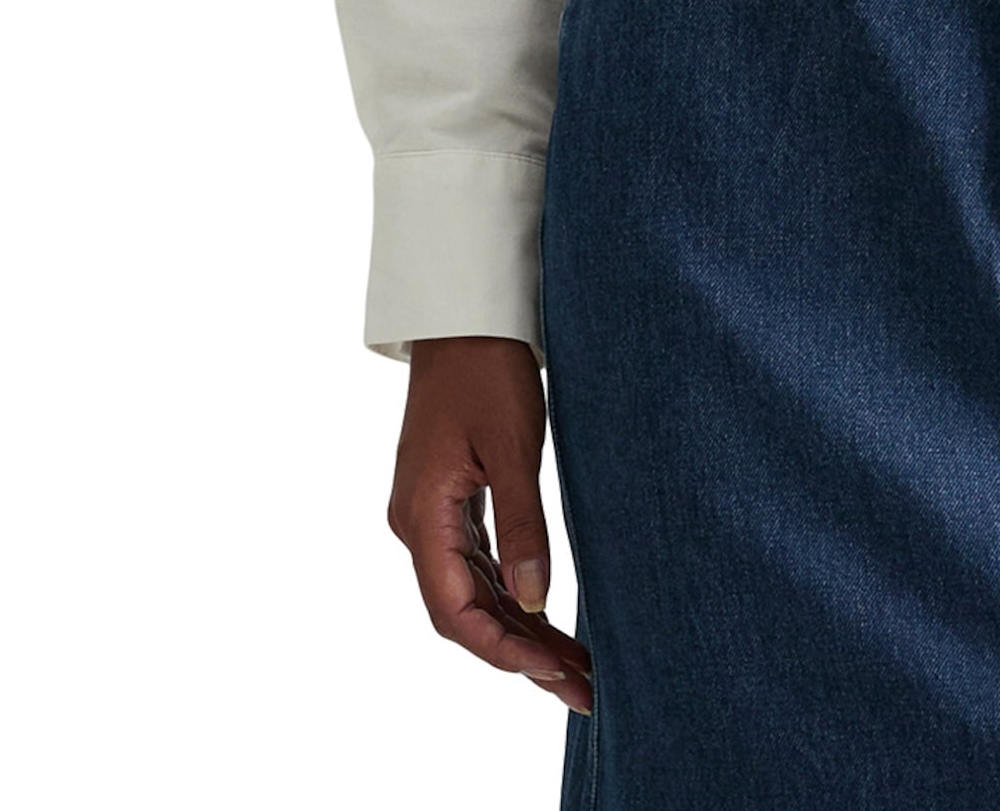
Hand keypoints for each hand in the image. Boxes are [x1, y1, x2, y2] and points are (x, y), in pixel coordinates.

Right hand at [390, 335, 592, 717]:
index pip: (455, 610)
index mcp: (422, 515)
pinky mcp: (449, 498)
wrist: (464, 311)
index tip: (551, 673)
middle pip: (464, 611)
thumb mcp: (512, 444)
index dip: (502, 650)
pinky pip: (476, 564)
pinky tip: (546, 619)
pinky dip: (510, 595)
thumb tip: (534, 600)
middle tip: (582, 688)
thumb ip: (523, 523)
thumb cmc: (487, 366)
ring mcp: (431, 512)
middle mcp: (417, 522)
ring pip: (472, 591)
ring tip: (576, 666)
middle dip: (521, 655)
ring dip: (519, 630)